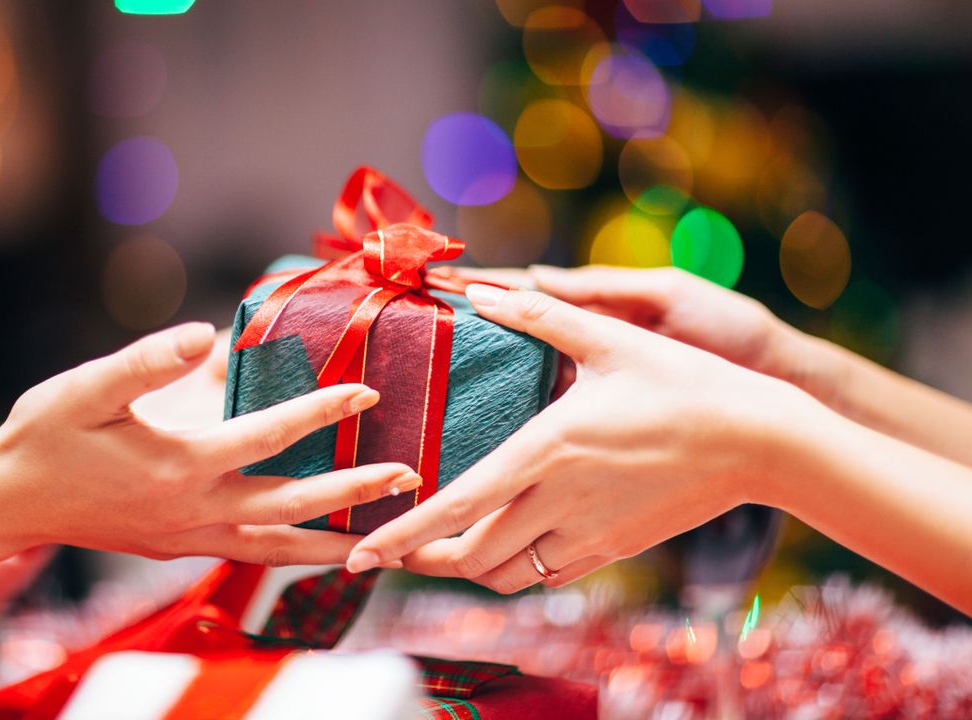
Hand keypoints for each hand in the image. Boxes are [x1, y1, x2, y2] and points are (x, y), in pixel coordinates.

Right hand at [0, 322, 420, 585]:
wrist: (6, 504)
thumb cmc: (44, 438)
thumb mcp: (84, 388)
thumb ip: (146, 361)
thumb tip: (208, 332)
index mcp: (178, 465)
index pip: (268, 435)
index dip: (322, 410)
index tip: (368, 390)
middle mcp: (193, 511)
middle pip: (292, 505)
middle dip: (354, 492)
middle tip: (408, 479)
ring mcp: (187, 538)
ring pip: (276, 547)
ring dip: (333, 541)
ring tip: (384, 539)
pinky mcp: (178, 549)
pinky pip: (250, 556)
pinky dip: (291, 552)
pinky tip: (316, 546)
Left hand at [345, 286, 813, 592]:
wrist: (761, 441)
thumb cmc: (686, 384)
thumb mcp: (611, 340)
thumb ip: (541, 315)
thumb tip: (484, 289)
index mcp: (547, 449)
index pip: (457, 507)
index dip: (404, 536)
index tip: (364, 553)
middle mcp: (560, 501)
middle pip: (471, 556)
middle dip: (422, 559)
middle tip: (392, 548)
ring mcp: (589, 533)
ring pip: (506, 575)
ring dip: (466, 567)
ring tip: (441, 547)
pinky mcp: (614, 547)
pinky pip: (547, 576)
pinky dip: (514, 569)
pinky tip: (505, 543)